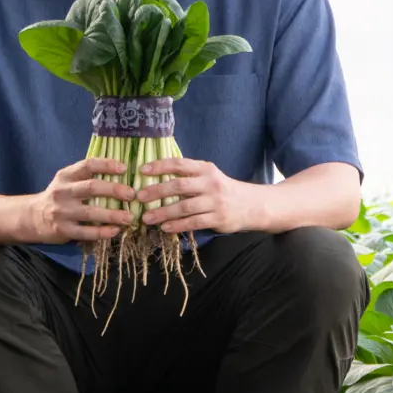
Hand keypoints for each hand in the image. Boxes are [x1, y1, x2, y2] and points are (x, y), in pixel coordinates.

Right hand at [25, 158, 134, 242]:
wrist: (32, 217)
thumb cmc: (59, 197)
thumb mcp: (67, 181)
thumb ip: (86, 176)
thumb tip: (121, 173)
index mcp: (66, 176)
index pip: (87, 165)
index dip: (106, 165)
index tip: (124, 168)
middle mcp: (62, 192)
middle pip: (91, 187)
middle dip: (114, 190)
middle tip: (132, 194)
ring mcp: (62, 212)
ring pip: (90, 212)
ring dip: (112, 215)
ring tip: (129, 217)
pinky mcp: (63, 230)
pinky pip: (86, 232)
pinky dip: (102, 232)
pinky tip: (115, 231)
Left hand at [135, 158, 257, 233]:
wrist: (252, 205)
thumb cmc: (224, 190)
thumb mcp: (210, 177)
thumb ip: (189, 177)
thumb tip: (157, 180)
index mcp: (206, 169)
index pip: (180, 164)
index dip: (160, 166)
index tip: (142, 170)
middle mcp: (210, 183)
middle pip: (180, 186)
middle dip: (157, 191)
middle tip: (139, 197)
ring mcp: (215, 201)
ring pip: (185, 207)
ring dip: (163, 212)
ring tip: (147, 218)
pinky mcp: (218, 218)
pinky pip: (194, 222)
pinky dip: (178, 225)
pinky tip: (165, 228)